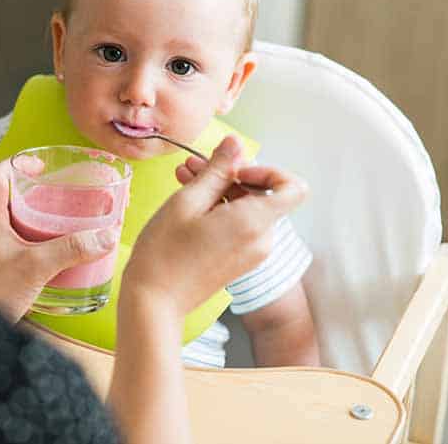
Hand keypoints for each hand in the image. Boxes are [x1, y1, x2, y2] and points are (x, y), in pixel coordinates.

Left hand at [0, 159, 117, 320]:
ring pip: (12, 221)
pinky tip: (52, 254)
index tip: (42, 166)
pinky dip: (33, 241)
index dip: (18, 163)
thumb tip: (105, 236)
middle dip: (34, 191)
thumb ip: (70, 250)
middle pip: (7, 196)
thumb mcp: (35, 267)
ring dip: (34, 217)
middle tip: (60, 194)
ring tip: (62, 221)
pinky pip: (15, 244)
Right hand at [122, 135, 307, 317]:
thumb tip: (236, 144)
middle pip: (264, 195)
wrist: (154, 302)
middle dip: (230, 176)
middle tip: (193, 166)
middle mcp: (262, 239)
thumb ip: (217, 170)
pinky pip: (240, 226)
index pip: (293, 187)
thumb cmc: (165, 253)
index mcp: (254, 223)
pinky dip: (219, 210)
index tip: (234, 169)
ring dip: (220, 191)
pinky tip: (188, 202)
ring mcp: (253, 253)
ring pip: (248, 209)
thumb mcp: (187, 201)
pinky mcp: (240, 261)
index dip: (267, 170)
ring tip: (184, 179)